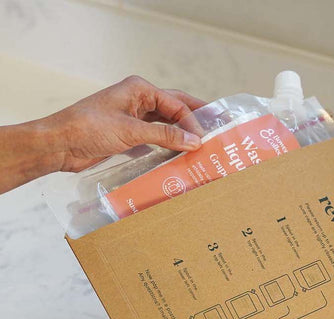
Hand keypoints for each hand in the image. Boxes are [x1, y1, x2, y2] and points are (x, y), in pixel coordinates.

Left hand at [48, 75, 204, 171]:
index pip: (176, 103)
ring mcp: (134, 118)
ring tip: (199, 147)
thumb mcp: (130, 130)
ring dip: (181, 135)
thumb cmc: (89, 128)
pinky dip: (167, 146)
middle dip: (193, 121)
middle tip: (215, 132)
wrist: (60, 145)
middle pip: (174, 109)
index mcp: (139, 89)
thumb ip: (164, 135)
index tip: (204, 139)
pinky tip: (178, 156)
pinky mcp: (129, 135)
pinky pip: (156, 139)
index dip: (192, 121)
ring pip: (166, 125)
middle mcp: (139, 100)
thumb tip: (194, 141)